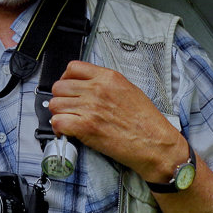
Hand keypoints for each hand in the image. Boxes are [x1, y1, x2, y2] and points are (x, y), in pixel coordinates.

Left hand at [48, 60, 183, 180]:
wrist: (156, 144)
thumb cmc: (147, 122)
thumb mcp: (130, 91)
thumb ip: (107, 85)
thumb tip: (88, 87)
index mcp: (109, 78)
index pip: (73, 68)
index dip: (66, 78)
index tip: (68, 88)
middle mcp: (97, 89)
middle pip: (60, 86)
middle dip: (61, 98)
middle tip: (67, 108)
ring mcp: (90, 107)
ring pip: (55, 104)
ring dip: (58, 114)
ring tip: (68, 121)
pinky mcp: (86, 127)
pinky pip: (58, 121)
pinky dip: (58, 128)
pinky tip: (66, 132)